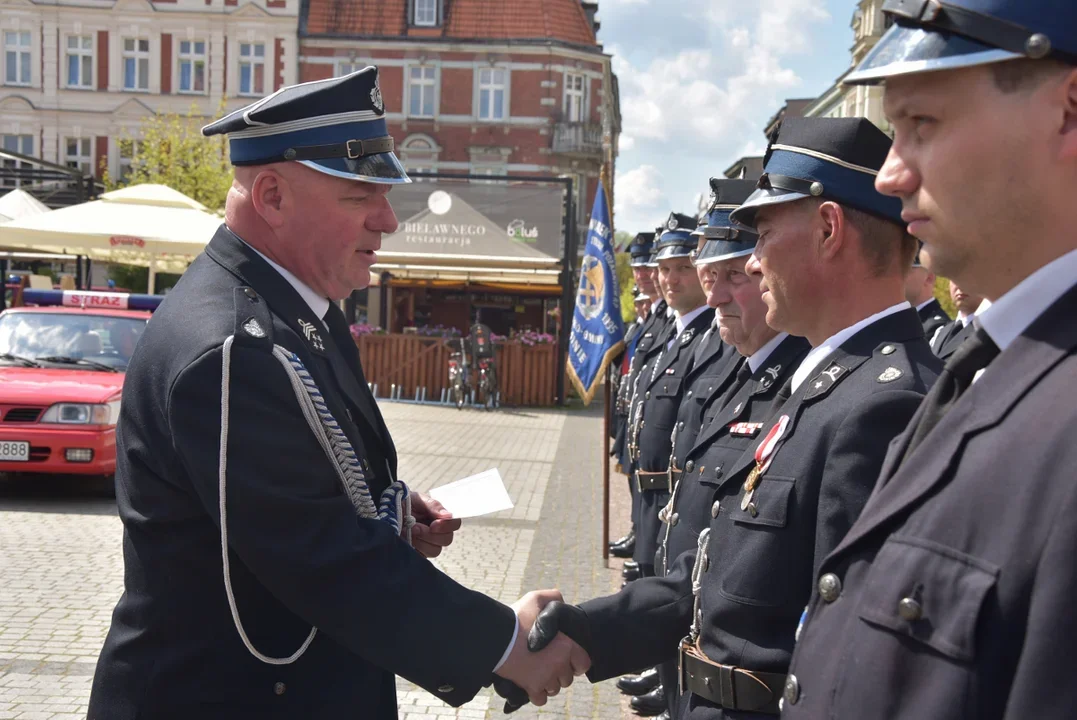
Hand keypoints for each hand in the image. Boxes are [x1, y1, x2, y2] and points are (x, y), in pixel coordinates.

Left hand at [410, 492, 460, 558]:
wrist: (387, 510)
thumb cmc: (405, 502)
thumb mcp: (418, 499)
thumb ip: (433, 506)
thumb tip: (448, 515)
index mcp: (440, 518)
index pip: (455, 524)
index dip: (447, 526)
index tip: (434, 524)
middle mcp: (437, 532)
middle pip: (446, 540)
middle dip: (431, 535)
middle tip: (415, 527)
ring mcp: (428, 543)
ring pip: (435, 550)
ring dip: (421, 541)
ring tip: (408, 531)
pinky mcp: (418, 553)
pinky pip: (422, 557)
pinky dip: (414, 548)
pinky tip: (406, 539)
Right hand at [493, 590, 590, 708]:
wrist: (496, 637)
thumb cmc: (516, 618)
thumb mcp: (536, 599)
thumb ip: (553, 597)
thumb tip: (560, 600)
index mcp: (566, 646)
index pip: (583, 663)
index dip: (577, 662)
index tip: (569, 659)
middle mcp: (558, 664)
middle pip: (568, 678)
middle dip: (561, 672)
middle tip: (549, 663)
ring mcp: (545, 678)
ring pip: (555, 689)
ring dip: (549, 683)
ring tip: (540, 672)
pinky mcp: (530, 687)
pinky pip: (541, 699)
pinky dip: (538, 694)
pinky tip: (533, 684)